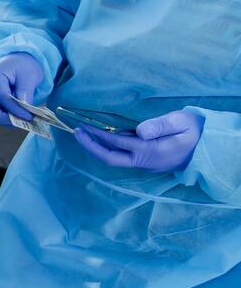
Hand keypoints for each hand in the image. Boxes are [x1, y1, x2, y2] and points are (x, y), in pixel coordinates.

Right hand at [0, 53, 44, 126]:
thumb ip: (26, 93)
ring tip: (21, 120)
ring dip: (3, 118)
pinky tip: (18, 117)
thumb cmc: (24, 65)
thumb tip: (24, 112)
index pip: (2, 97)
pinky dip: (5, 116)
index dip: (15, 109)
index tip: (28, 117)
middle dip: (0, 118)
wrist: (19, 60)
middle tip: (18, 123)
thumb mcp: (30, 76)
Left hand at [74, 110, 203, 171]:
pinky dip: (110, 148)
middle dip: (90, 146)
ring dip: (98, 148)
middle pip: (111, 158)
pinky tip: (102, 137)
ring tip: (84, 133)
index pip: (117, 144)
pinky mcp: (148, 162)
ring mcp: (146, 164)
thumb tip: (139, 130)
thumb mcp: (181, 122)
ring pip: (116, 159)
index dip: (98, 135)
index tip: (83, 125)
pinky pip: (124, 157)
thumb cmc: (196, 130)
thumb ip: (160, 125)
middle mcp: (146, 161)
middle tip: (76, 132)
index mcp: (152, 151)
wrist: (211, 148)